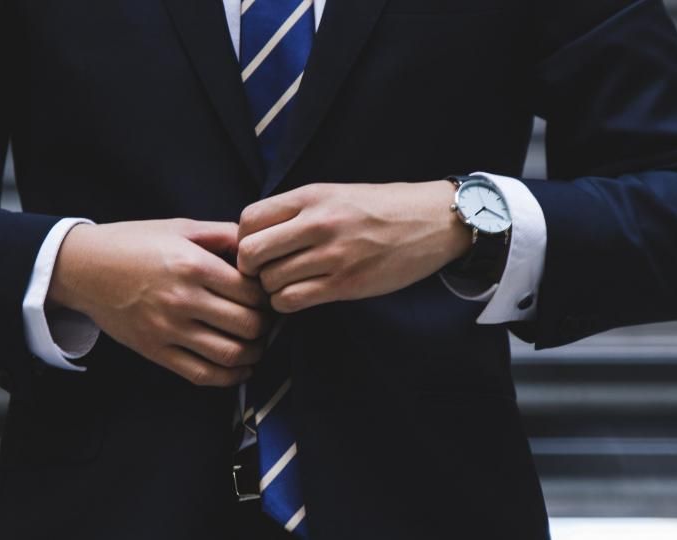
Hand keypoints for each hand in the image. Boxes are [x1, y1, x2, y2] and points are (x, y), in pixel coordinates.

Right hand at [49, 219, 269, 385]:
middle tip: (265, 319)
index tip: (266, 295)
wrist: (84, 268)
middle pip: (248, 325)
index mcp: (193, 265)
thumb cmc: (134, 243)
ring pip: (230, 354)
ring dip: (253, 353)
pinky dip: (229, 377)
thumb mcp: (180, 227)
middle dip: (265, 325)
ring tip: (256, 344)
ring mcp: (168, 329)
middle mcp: (182, 299)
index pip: (251, 292)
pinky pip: (202, 374)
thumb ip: (223, 234)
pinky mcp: (155, 351)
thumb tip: (258, 247)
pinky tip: (239, 368)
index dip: (267, 295)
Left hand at [237, 182, 471, 312]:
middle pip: (251, 253)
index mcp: (311, 196)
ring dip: (271, 288)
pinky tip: (300, 295)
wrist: (432, 221)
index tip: (257, 248)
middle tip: (264, 272)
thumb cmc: (382, 208)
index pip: (248, 219)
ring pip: (270, 281)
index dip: (243, 239)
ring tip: (287, 283)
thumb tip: (255, 234)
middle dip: (250, 268)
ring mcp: (332, 255)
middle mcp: (318, 223)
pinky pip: (293, 300)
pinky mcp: (346, 284)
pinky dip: (287, 303)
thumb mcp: (335, 193)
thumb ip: (297, 210)